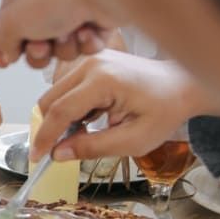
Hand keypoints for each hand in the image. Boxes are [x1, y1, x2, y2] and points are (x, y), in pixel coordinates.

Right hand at [0, 0, 123, 68]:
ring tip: (71, 33)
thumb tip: (6, 57)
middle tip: (43, 46)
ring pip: (61, 46)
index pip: (6, 24)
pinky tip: (88, 29)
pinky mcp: (98, 18)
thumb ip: (2, 42)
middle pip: (33, 41)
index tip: (9, 59)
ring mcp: (73, 7)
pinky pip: (85, 44)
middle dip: (39, 51)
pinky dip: (86, 42)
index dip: (7, 45)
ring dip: (64, 47)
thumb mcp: (11, 21)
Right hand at [31, 50, 204, 161]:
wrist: (182, 86)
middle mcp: (90, 64)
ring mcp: (88, 60)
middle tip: (60, 150)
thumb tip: (58, 154)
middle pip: (49, 99)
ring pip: (53, 93)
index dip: (45, 136)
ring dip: (61, 117)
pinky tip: (91, 117)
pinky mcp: (89, 62)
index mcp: (103, 80)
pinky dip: (69, 107)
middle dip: (50, 127)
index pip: (60, 110)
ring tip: (86, 131)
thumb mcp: (134, 140)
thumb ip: (94, 148)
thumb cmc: (165, 111)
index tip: (37, 158)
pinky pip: (65, 87)